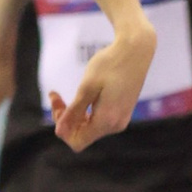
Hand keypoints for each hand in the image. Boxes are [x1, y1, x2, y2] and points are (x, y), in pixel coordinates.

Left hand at [49, 15, 156, 148]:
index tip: (58, 105)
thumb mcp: (87, 87)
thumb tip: (59, 132)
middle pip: (82, 135)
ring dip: (75, 114)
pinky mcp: (122, 112)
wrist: (136, 50)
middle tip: (55, 95)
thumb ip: (73, 112)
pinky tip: (82, 95)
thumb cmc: (110, 64)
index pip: (77, 142)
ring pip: (90, 127)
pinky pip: (99, 120)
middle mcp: (116, 125)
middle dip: (66, 118)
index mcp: (107, 121)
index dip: (63, 129)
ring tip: (63, 95)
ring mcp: (121, 119)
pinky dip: (86, 111)